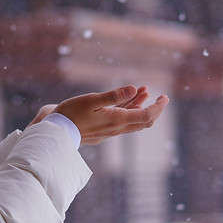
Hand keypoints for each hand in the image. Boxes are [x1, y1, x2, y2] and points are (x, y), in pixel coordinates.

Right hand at [48, 85, 167, 144]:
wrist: (57, 133)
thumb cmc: (72, 114)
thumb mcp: (92, 100)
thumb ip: (114, 95)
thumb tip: (134, 89)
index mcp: (117, 120)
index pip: (147, 116)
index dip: (158, 107)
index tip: (165, 97)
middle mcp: (117, 128)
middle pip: (143, 121)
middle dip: (154, 108)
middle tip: (162, 98)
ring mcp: (110, 131)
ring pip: (132, 120)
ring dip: (140, 105)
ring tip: (144, 90)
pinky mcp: (103, 131)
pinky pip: (122, 121)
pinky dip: (129, 110)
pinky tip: (128, 100)